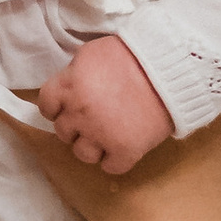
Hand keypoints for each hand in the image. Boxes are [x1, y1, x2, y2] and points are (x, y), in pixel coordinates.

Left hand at [35, 34, 173, 176]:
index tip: (68, 107)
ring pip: (83, 154)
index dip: (57, 107)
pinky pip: (110, 167)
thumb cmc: (135, 53)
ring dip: (94, 146)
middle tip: (96, 118)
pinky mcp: (125, 150)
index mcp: (70, 86)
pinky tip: (125, 147)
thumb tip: (68, 86)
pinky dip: (117, 160)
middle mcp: (80, 113)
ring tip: (110, 135)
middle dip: (77, 126)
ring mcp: (101, 134)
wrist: (173, 68)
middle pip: (64, 132)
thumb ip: (75, 73)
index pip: (46, 105)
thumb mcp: (94, 53)